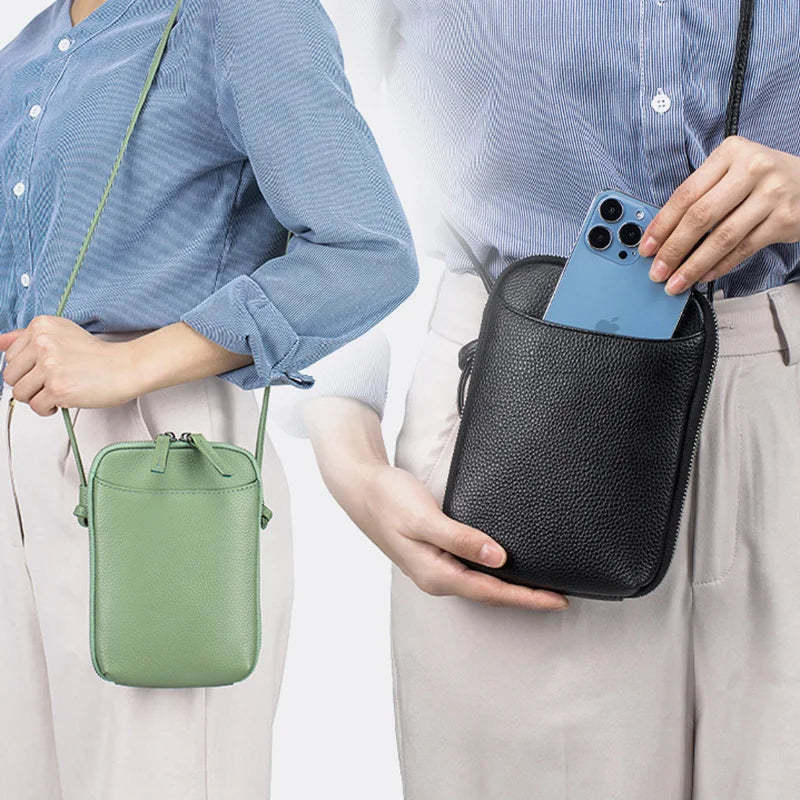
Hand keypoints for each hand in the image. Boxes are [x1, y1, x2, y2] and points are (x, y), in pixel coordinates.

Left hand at [0, 316, 141, 414]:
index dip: (28, 368)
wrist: (126, 367)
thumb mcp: (62, 334)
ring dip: (37, 398)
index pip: (10, 355)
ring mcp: (50, 366)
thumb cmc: (99, 355)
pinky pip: (36, 406)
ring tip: (57, 391)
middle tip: (51, 382)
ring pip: (20, 393)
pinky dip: (48, 409)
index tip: (45, 369)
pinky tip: (63, 400)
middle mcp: (43, 343)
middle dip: (29, 384)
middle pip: (10, 375)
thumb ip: (26, 337)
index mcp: (41, 326)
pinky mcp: (58, 388)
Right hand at [355, 463, 568, 610]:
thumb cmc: (389, 499)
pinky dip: (494, 572)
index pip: (490, 592)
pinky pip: (471, 570)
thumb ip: (460, 539)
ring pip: (480, 583)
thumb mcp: (425, 518)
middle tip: (560, 596)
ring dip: (510, 587)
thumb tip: (498, 559)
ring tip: (541, 586)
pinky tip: (506, 566)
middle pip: (488, 593)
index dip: (526, 597)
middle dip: (523, 597)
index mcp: (435, 574)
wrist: (361, 488)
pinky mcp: (435, 554)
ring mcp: (434, 567)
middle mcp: (436, 577)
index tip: (557, 599)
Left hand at [640, 136, 799, 293]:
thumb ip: (702, 194)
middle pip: (700, 216)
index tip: (646, 247)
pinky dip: (720, 265)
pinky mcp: (785, 219)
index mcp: (730, 153)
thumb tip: (664, 235)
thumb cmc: (763, 179)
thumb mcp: (732, 171)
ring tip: (677, 281)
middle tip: (657, 270)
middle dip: (673, 249)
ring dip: (694, 265)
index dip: (662, 225)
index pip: (685, 194)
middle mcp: (752, 169)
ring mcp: (771, 194)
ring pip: (722, 237)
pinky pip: (744, 248)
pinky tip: (705, 275)